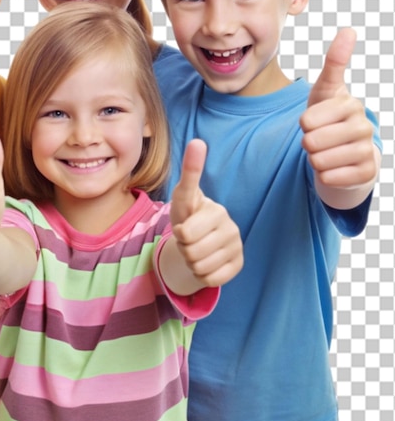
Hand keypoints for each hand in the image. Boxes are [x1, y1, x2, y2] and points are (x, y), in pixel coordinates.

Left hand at [170, 139, 242, 286]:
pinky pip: (210, 279)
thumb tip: (198, 141)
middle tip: (188, 239)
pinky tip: (207, 261)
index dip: (181, 232)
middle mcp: (230, 226)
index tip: (183, 229)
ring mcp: (236, 246)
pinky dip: (202, 275)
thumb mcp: (183, 196)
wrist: (201, 238)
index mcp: (215, 210)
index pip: (188, 230)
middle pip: (189, 249)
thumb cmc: (189, 214)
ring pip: (199, 266)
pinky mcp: (238, 265)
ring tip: (196, 249)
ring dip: (191, 261)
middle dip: (182, 247)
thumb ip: (190, 172)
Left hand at [300, 28, 377, 193]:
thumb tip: (349, 29)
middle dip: (307, 144)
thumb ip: (334, 63)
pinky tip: (331, 169)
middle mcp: (364, 125)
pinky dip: (324, 176)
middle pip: (312, 141)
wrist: (345, 153)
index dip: (303, 124)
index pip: (307, 120)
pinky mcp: (367, 173)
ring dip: (314, 160)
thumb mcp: (326, 91)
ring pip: (320, 161)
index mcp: (350, 104)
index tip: (313, 122)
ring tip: (323, 154)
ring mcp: (367, 150)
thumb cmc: (330, 119)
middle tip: (317, 141)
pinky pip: (332, 178)